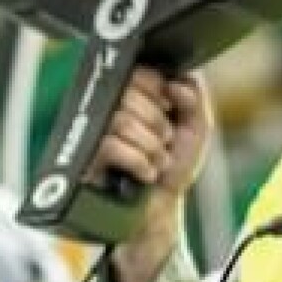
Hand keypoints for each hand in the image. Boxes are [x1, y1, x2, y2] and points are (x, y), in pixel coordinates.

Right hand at [86, 66, 211, 281]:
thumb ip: (194, 98)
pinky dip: (138, 160)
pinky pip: (110, 145)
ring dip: (151, 145)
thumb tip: (177, 82)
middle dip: (157, 120)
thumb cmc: (173, 169)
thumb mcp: (196, 129)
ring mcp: (95, 133)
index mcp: (134, 96)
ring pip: (120, 120)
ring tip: (158, 161)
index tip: (169, 107)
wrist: (160, 211)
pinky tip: (146, 172)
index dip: (156, 87)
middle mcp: (110, 110)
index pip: (137, 71)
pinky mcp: (86, 158)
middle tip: (165, 139)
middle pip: (127, 93)